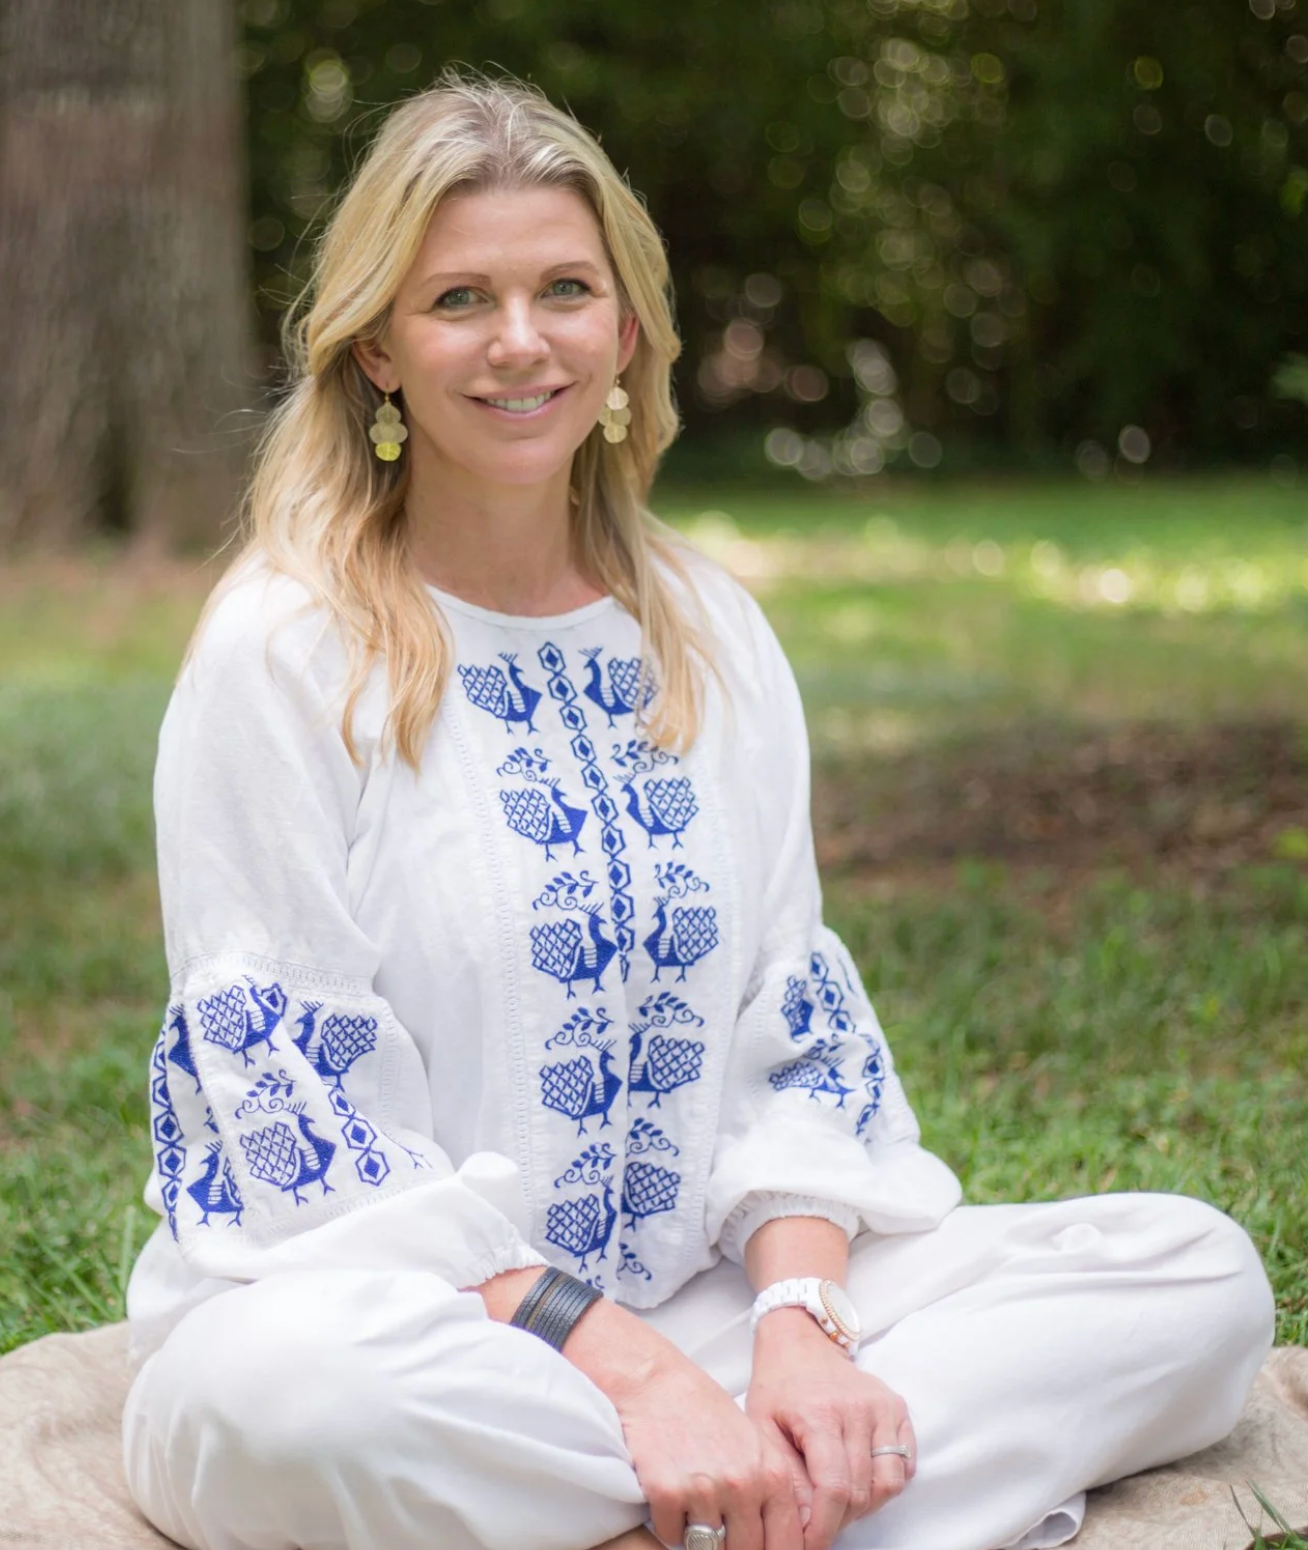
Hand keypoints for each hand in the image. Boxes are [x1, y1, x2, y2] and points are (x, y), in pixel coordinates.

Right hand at [616, 1352, 805, 1549]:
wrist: (655, 1381)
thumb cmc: (704, 1411)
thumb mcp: (753, 1445)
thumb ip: (769, 1491)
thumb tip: (776, 1539)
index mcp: (771, 1473)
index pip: (787, 1543)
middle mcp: (743, 1485)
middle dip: (734, 1547)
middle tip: (722, 1530)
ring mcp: (706, 1490)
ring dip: (701, 1537)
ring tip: (695, 1509)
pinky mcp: (667, 1492)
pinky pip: (672, 1537)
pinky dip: (670, 1525)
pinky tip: (670, 1497)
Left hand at [746, 1310, 915, 1549]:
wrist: (800, 1341)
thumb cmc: (777, 1387)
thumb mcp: (762, 1428)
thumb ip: (785, 1477)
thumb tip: (805, 1524)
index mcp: (819, 1413)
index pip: (833, 1489)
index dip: (823, 1528)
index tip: (809, 1546)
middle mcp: (857, 1409)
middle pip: (861, 1492)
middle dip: (839, 1520)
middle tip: (818, 1521)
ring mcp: (882, 1406)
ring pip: (889, 1484)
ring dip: (865, 1505)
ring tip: (838, 1500)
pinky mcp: (897, 1407)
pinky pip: (905, 1464)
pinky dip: (885, 1483)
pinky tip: (858, 1477)